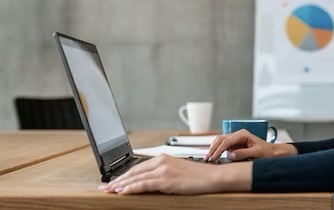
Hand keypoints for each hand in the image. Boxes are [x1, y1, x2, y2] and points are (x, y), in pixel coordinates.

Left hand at [98, 154, 230, 194]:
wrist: (212, 176)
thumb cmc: (199, 175)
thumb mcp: (178, 171)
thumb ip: (163, 173)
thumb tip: (150, 182)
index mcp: (163, 158)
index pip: (138, 167)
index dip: (124, 175)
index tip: (113, 181)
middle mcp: (161, 161)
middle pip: (133, 172)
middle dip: (117, 180)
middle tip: (104, 187)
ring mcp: (163, 170)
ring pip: (136, 178)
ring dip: (120, 185)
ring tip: (109, 191)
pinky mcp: (166, 179)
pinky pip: (144, 184)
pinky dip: (131, 188)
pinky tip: (122, 192)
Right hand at [206, 129, 274, 161]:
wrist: (272, 152)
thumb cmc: (266, 152)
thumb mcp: (257, 153)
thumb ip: (243, 153)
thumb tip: (230, 155)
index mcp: (242, 134)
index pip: (227, 141)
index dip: (219, 150)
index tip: (213, 157)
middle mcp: (238, 135)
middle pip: (221, 139)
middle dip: (213, 148)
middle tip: (207, 158)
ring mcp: (236, 139)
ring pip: (220, 141)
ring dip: (214, 148)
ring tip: (208, 158)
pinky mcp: (235, 144)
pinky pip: (223, 145)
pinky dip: (217, 150)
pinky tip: (214, 156)